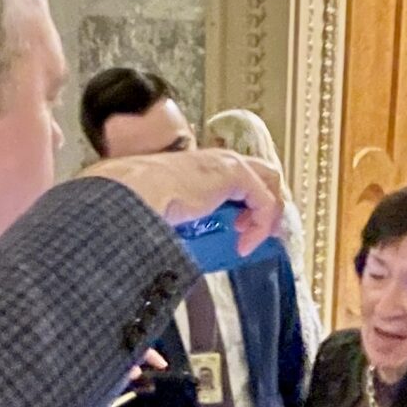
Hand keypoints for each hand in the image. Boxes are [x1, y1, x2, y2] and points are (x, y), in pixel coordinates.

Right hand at [80, 148, 283, 254]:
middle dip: (269, 204)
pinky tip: (245, 245)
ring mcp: (229, 163)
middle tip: (261, 233)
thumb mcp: (170, 210)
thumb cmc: (140, 201)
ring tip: (254, 240)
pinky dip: (260, 225)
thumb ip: (186, 217)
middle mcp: (219, 159)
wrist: (136, 192)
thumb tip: (177, 247)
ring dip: (268, 215)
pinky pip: (265, 201)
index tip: (242, 230)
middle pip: (264, 174)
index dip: (248, 203)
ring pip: (270, 183)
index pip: (240, 178)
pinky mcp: (236, 174)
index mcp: (202, 166)